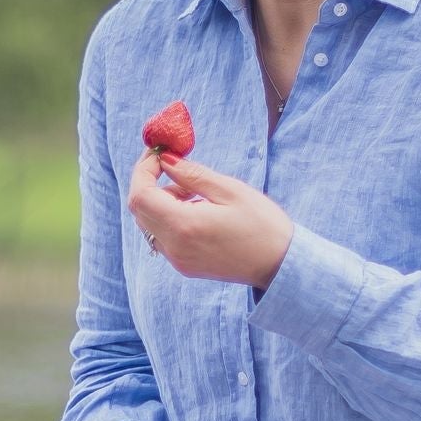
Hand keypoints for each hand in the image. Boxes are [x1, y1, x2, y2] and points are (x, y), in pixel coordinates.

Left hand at [128, 151, 294, 287]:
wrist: (280, 265)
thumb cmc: (262, 225)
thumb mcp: (229, 190)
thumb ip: (192, 174)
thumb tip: (166, 160)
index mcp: (184, 227)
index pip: (140, 195)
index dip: (143, 170)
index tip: (158, 154)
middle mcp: (174, 248)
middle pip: (139, 210)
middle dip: (150, 183)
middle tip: (175, 165)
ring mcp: (177, 260)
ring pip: (148, 224)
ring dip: (161, 201)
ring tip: (195, 192)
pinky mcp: (184, 266)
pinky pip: (162, 237)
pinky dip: (169, 217)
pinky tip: (197, 210)